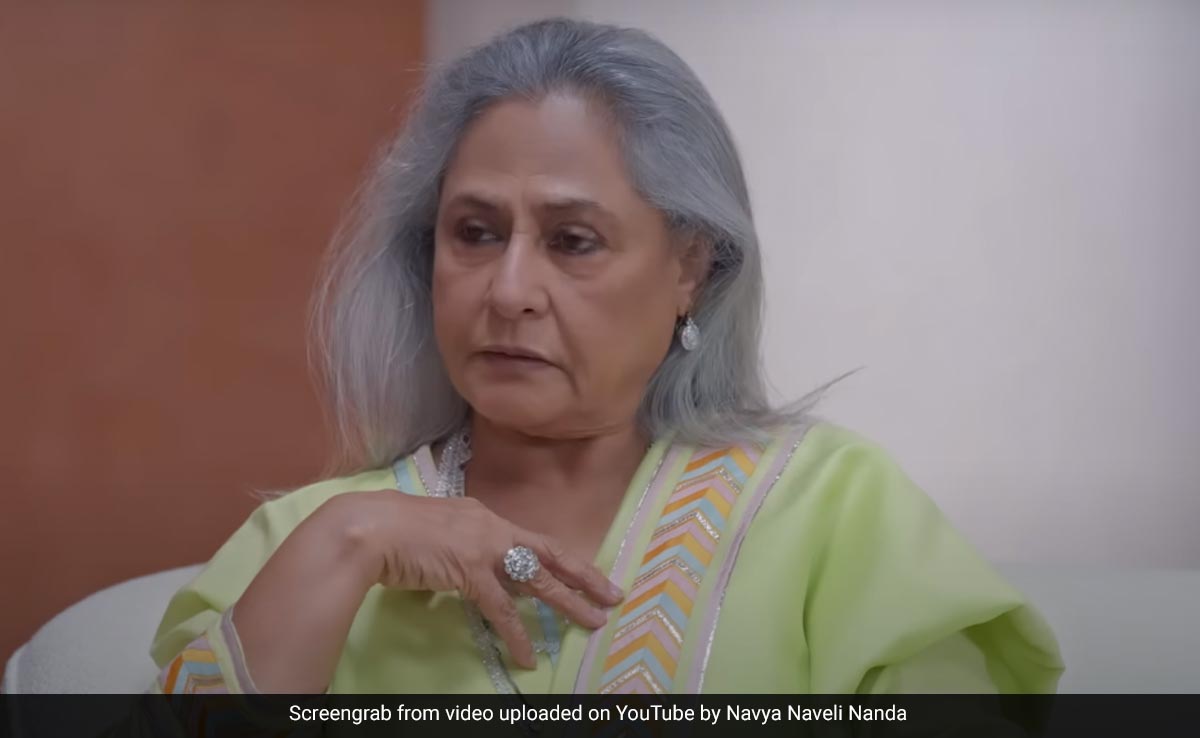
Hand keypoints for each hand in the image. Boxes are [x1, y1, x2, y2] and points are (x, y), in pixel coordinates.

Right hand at [327, 491, 624, 667]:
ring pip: (538, 580)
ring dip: (568, 604)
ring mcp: (483, 547)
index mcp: (484, 515)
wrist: (368, 528)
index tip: (584, 573)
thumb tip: (473, 576)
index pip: (531, 540)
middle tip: (612, 593)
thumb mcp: (437, 533)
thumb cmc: (393, 531)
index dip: (560, 559)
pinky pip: (501, 610)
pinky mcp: (470, 571)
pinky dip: (517, 634)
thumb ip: (461, 551)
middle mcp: (491, 526)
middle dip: (584, 575)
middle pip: (550, 553)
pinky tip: (529, 655)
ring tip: (592, 623)